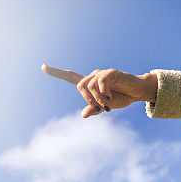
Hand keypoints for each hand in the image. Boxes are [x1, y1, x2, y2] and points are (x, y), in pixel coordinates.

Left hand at [41, 64, 157, 117]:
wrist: (137, 92)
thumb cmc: (122, 97)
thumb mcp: (107, 106)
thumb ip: (95, 109)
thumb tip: (84, 115)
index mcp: (90, 84)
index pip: (70, 76)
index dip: (56, 72)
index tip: (43, 67)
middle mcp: (93, 76)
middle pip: (80, 85)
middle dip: (87, 99)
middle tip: (99, 108)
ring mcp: (101, 74)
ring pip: (89, 85)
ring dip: (97, 98)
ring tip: (108, 105)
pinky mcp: (111, 73)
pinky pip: (100, 82)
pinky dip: (104, 92)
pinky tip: (110, 97)